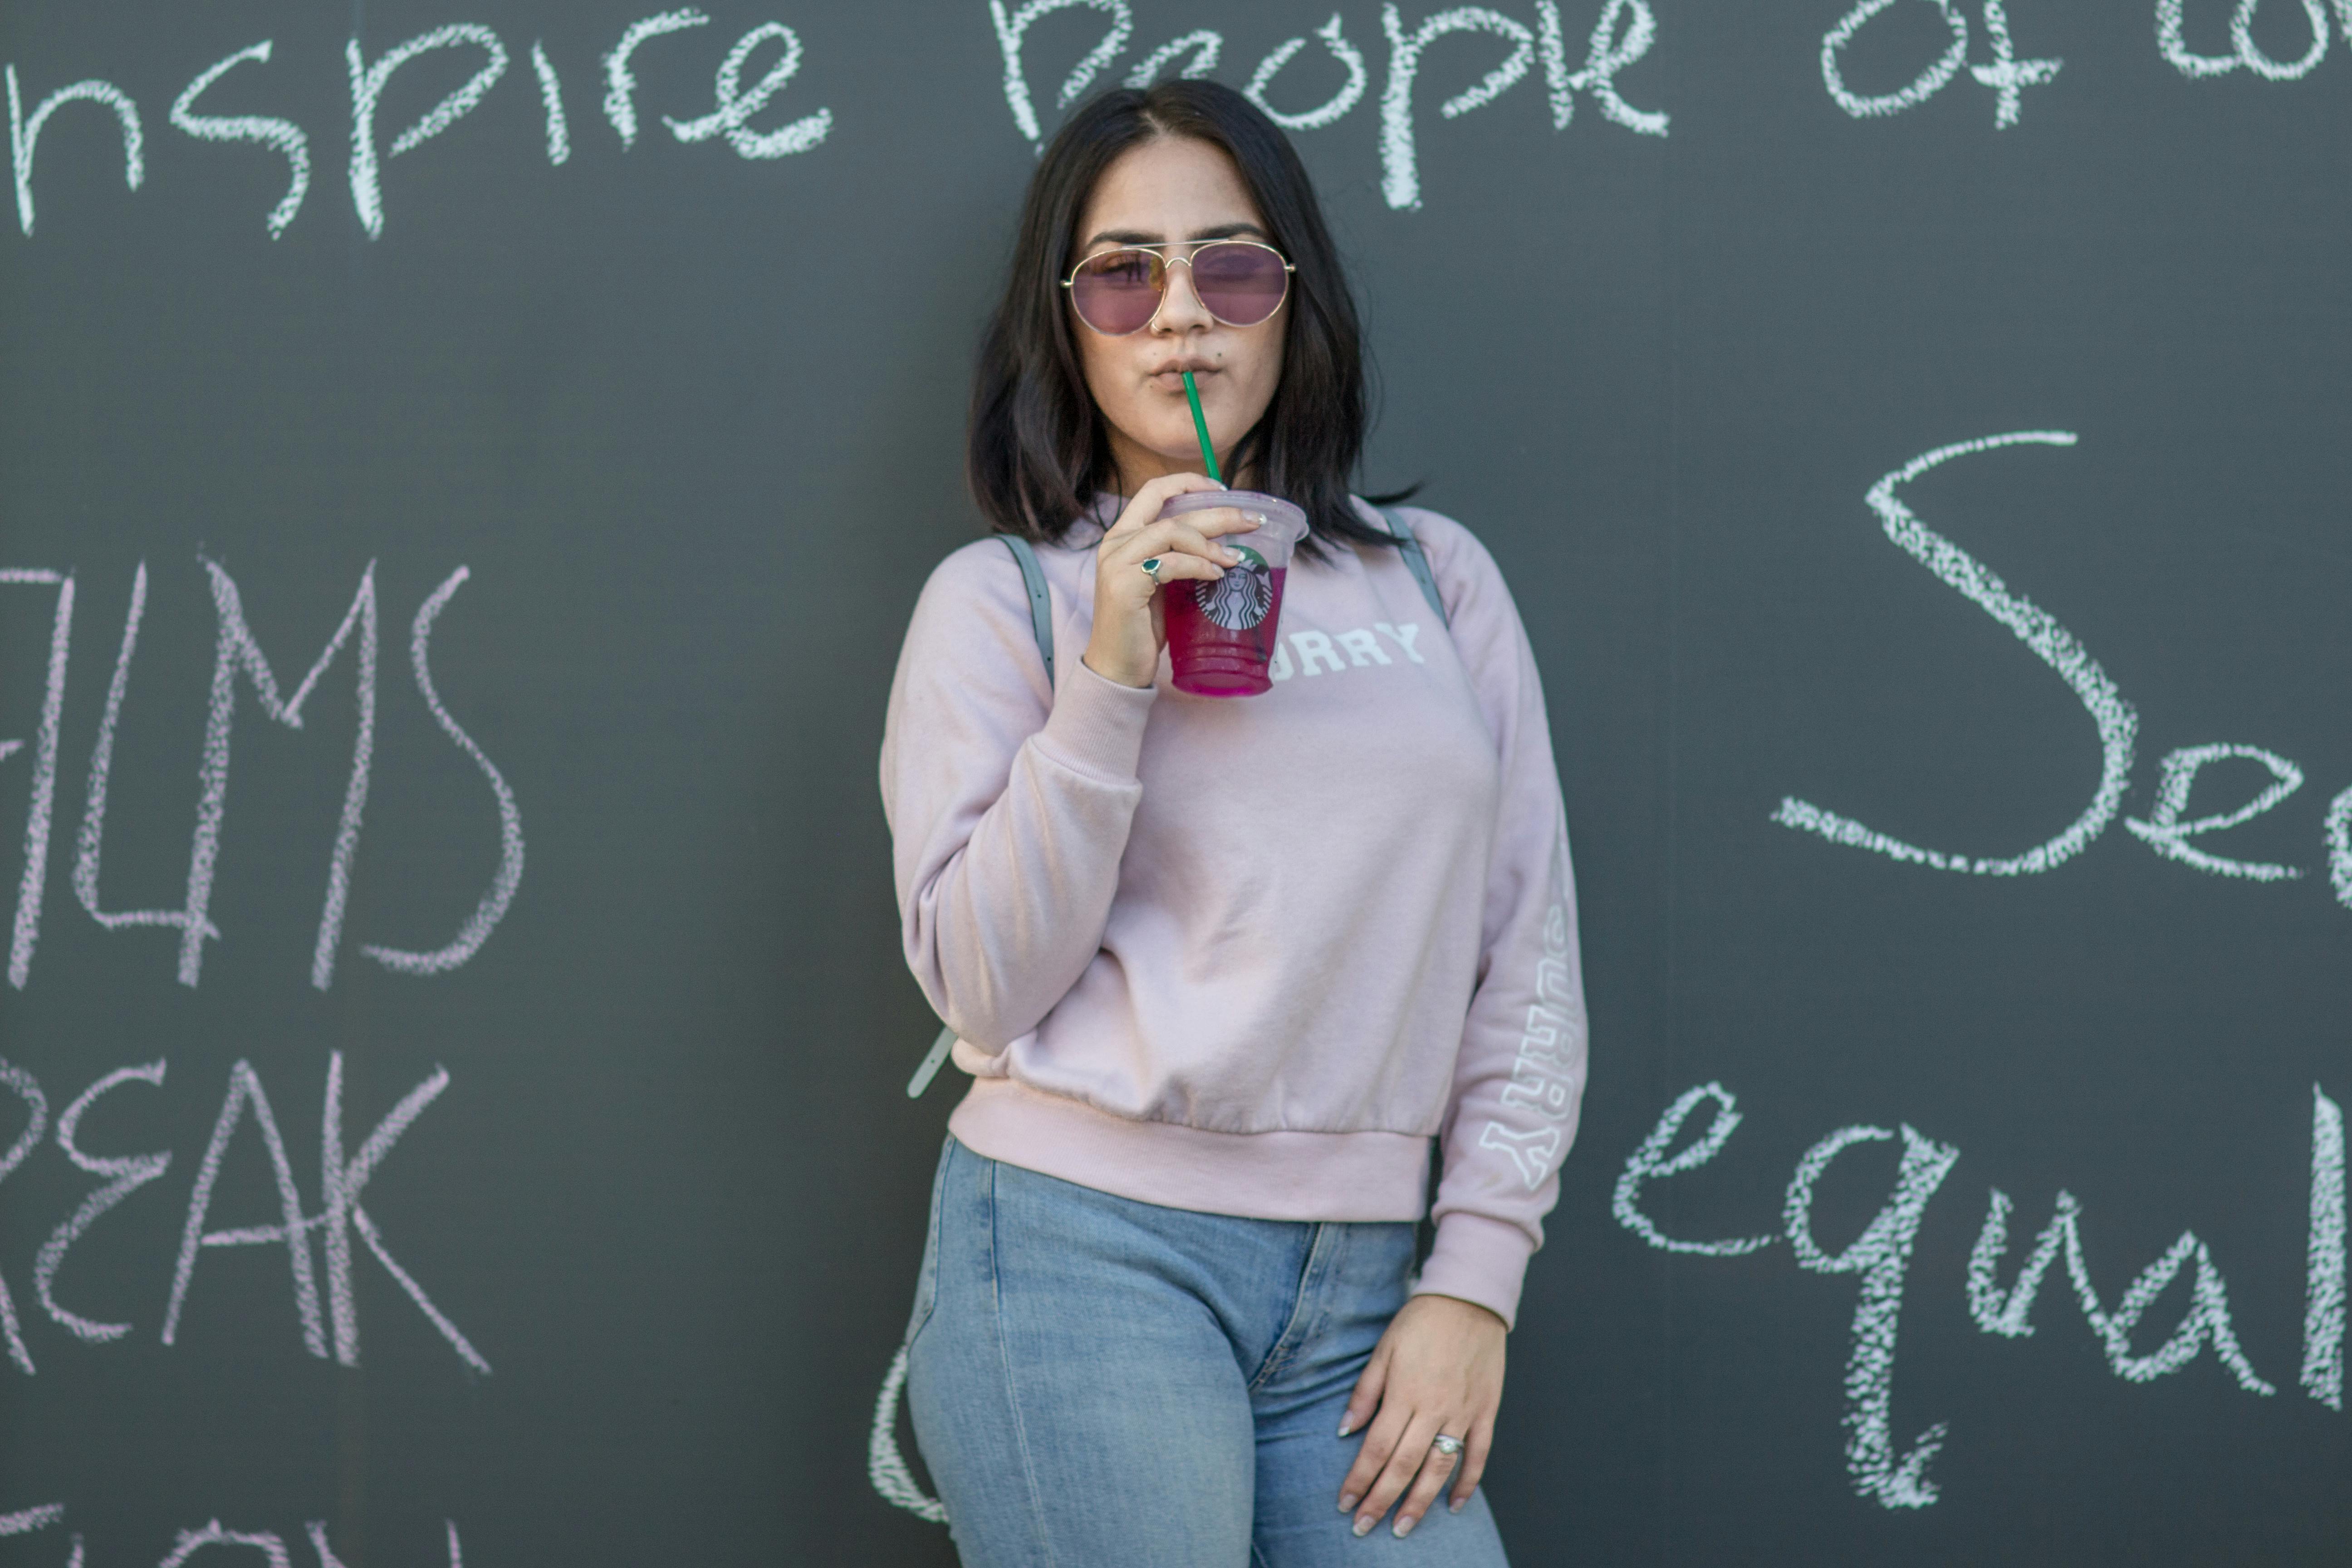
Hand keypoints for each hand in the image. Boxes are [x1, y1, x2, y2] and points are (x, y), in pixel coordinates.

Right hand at [1081, 472, 1260, 688]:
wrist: (1116, 667)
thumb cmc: (1141, 627)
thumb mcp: (1160, 583)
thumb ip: (1177, 558)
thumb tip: (1222, 544)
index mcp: (1123, 536)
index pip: (1153, 490)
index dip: (1189, 482)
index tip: (1222, 490)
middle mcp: (1116, 542)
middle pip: (1173, 511)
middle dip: (1219, 513)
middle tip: (1253, 521)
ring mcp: (1117, 563)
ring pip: (1172, 532)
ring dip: (1211, 543)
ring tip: (1235, 558)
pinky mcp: (1124, 585)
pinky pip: (1171, 564)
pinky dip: (1199, 566)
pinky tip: (1216, 577)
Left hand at [1334, 1293, 1506, 1538]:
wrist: (1469, 1300)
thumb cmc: (1421, 1322)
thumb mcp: (1384, 1350)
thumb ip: (1365, 1392)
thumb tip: (1345, 1430)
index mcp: (1405, 1393)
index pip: (1377, 1448)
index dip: (1359, 1479)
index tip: (1345, 1503)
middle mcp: (1434, 1408)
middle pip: (1404, 1465)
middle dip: (1382, 1500)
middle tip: (1364, 1527)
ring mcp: (1463, 1412)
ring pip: (1440, 1468)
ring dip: (1420, 1502)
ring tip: (1403, 1527)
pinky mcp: (1485, 1411)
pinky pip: (1479, 1455)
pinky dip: (1467, 1482)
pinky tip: (1454, 1504)